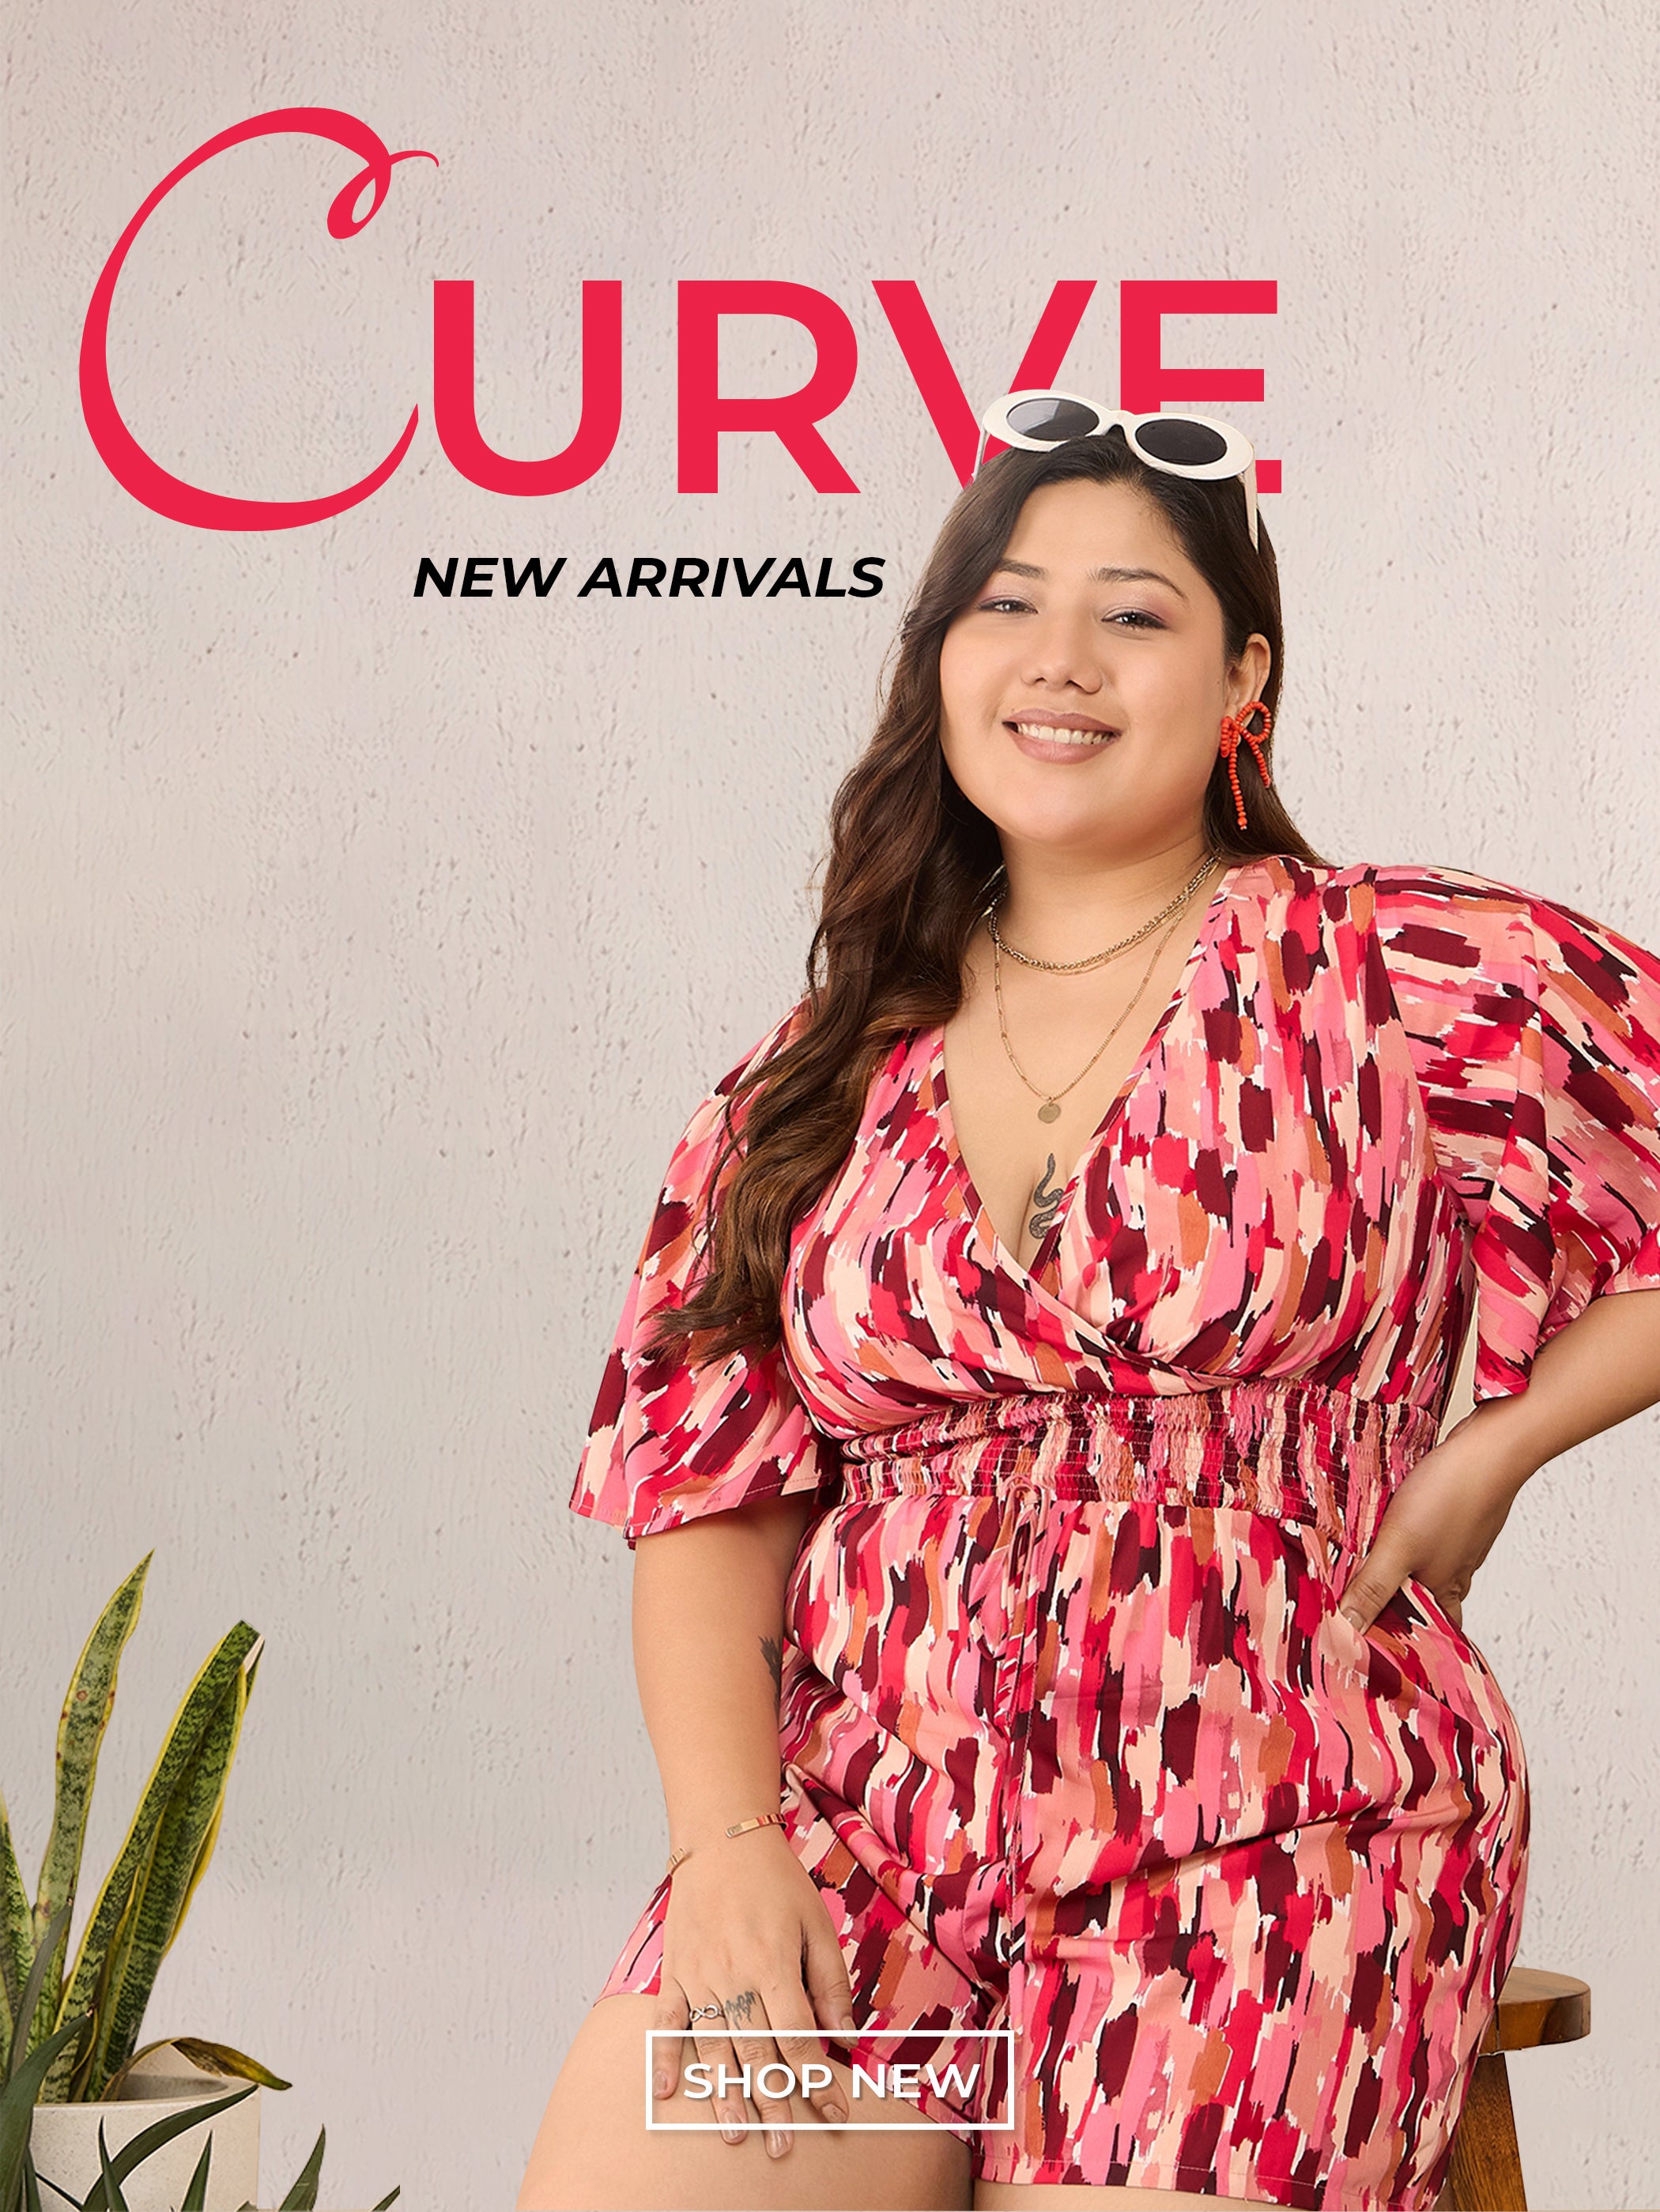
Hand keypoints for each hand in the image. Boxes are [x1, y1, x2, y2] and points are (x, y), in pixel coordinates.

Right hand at [650, 1828, 856, 2157]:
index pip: (798, 2035)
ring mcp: (699, 1977)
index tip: (834, 2112)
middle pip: (756, 2050)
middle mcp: (734, 1975)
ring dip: (726, 2093)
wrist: (721, 1840)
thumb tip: (845, 2035)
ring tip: (739, 2133)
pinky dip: (664, 2057)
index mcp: (772, 1963)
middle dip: (774, 2101)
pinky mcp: (675, 1973)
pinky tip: (669, 2092)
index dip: (817, 2079)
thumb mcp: (816, 1924)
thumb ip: (829, 1982)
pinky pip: (667, 2022)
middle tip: (784, 2145)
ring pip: (714, 2046)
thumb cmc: (775, 1882)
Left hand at [1337, 1409, 1536, 1634]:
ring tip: (1361, 1563)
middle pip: (1420, 1602)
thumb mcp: (1399, 1546)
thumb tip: (1347, 1629)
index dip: (1391, 1639)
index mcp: (1444, 1591)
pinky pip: (1427, 1538)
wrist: (1492, 1447)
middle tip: (1355, 1602)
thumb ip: (1373, 1586)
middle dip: (1391, 1603)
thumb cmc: (1451, 1496)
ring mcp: (1458, 1545)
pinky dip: (1406, 1538)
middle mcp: (1454, 1574)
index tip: (1358, 1640)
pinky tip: (1387, 1525)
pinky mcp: (1455, 1517)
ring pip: (1423, 1568)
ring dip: (1396, 1568)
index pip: (1421, 1635)